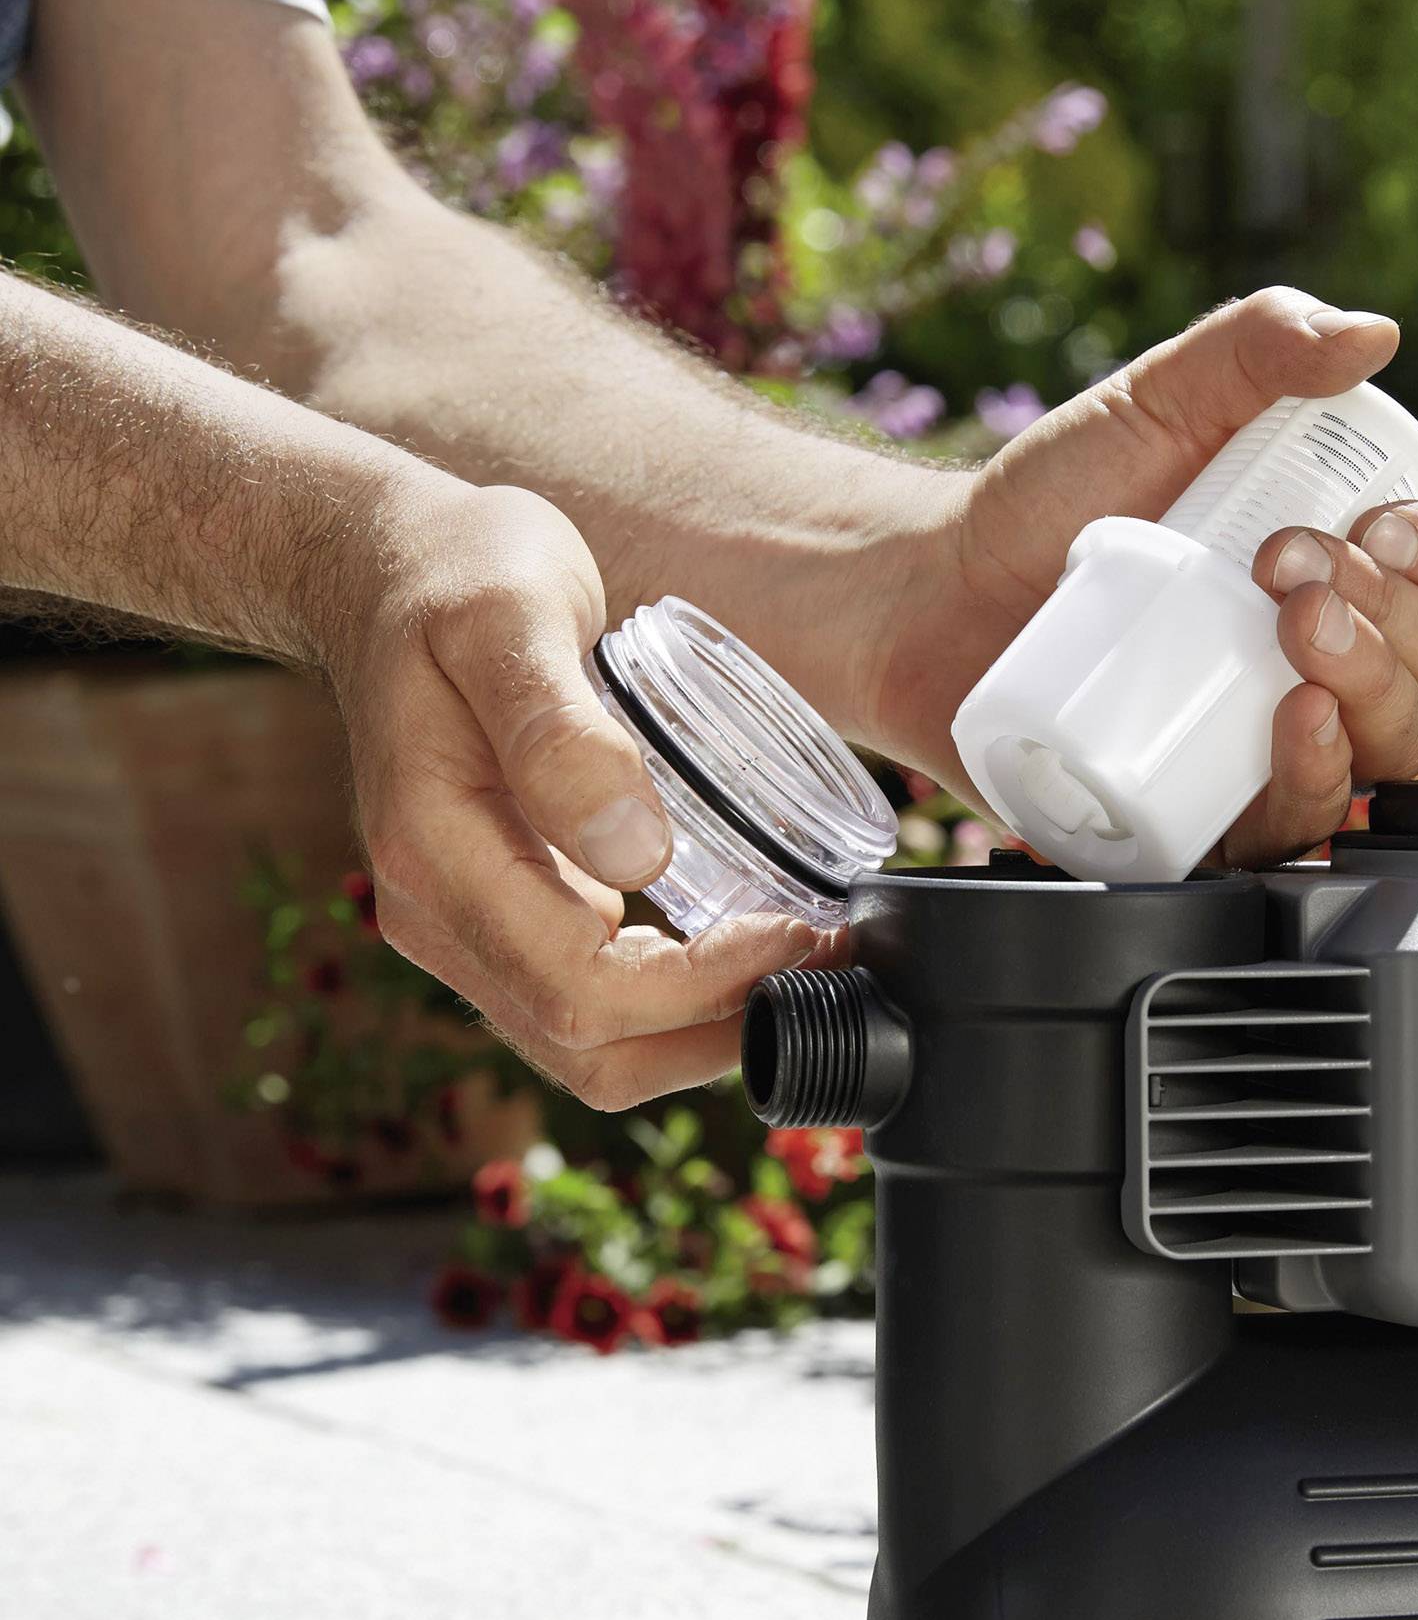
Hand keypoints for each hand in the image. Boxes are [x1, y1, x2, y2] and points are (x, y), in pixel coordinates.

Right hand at [324, 479, 822, 1108]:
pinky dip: (675, 1005)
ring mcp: (463, 927)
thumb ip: (563, 736)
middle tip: (825, 956)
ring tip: (802, 959)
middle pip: (589, 1050)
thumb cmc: (458, 574)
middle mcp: (435, 915)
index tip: (793, 931)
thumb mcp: (511, 617)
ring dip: (704, 1031)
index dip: (702, 986)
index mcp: (434, 853)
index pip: (580, 988)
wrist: (390, 567)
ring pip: (591, 1051)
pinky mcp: (500, 918)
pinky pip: (590, 1005)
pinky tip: (745, 944)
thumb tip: (639, 857)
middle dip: (718, 1028)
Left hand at [852, 288, 1417, 863]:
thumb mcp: (1155, 399)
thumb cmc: (1049, 499)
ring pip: (1395, 749)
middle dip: (1395, 618)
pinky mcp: (1219, 815)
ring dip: (1371, 689)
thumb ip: (1254, 348)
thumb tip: (1368, 334)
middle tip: (1290, 566)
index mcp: (1356, 564)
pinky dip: (1319, 780)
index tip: (1381, 528)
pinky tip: (1294, 727)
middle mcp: (1340, 660)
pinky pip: (1305, 827)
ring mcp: (1283, 744)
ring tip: (1290, 632)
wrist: (933, 596)